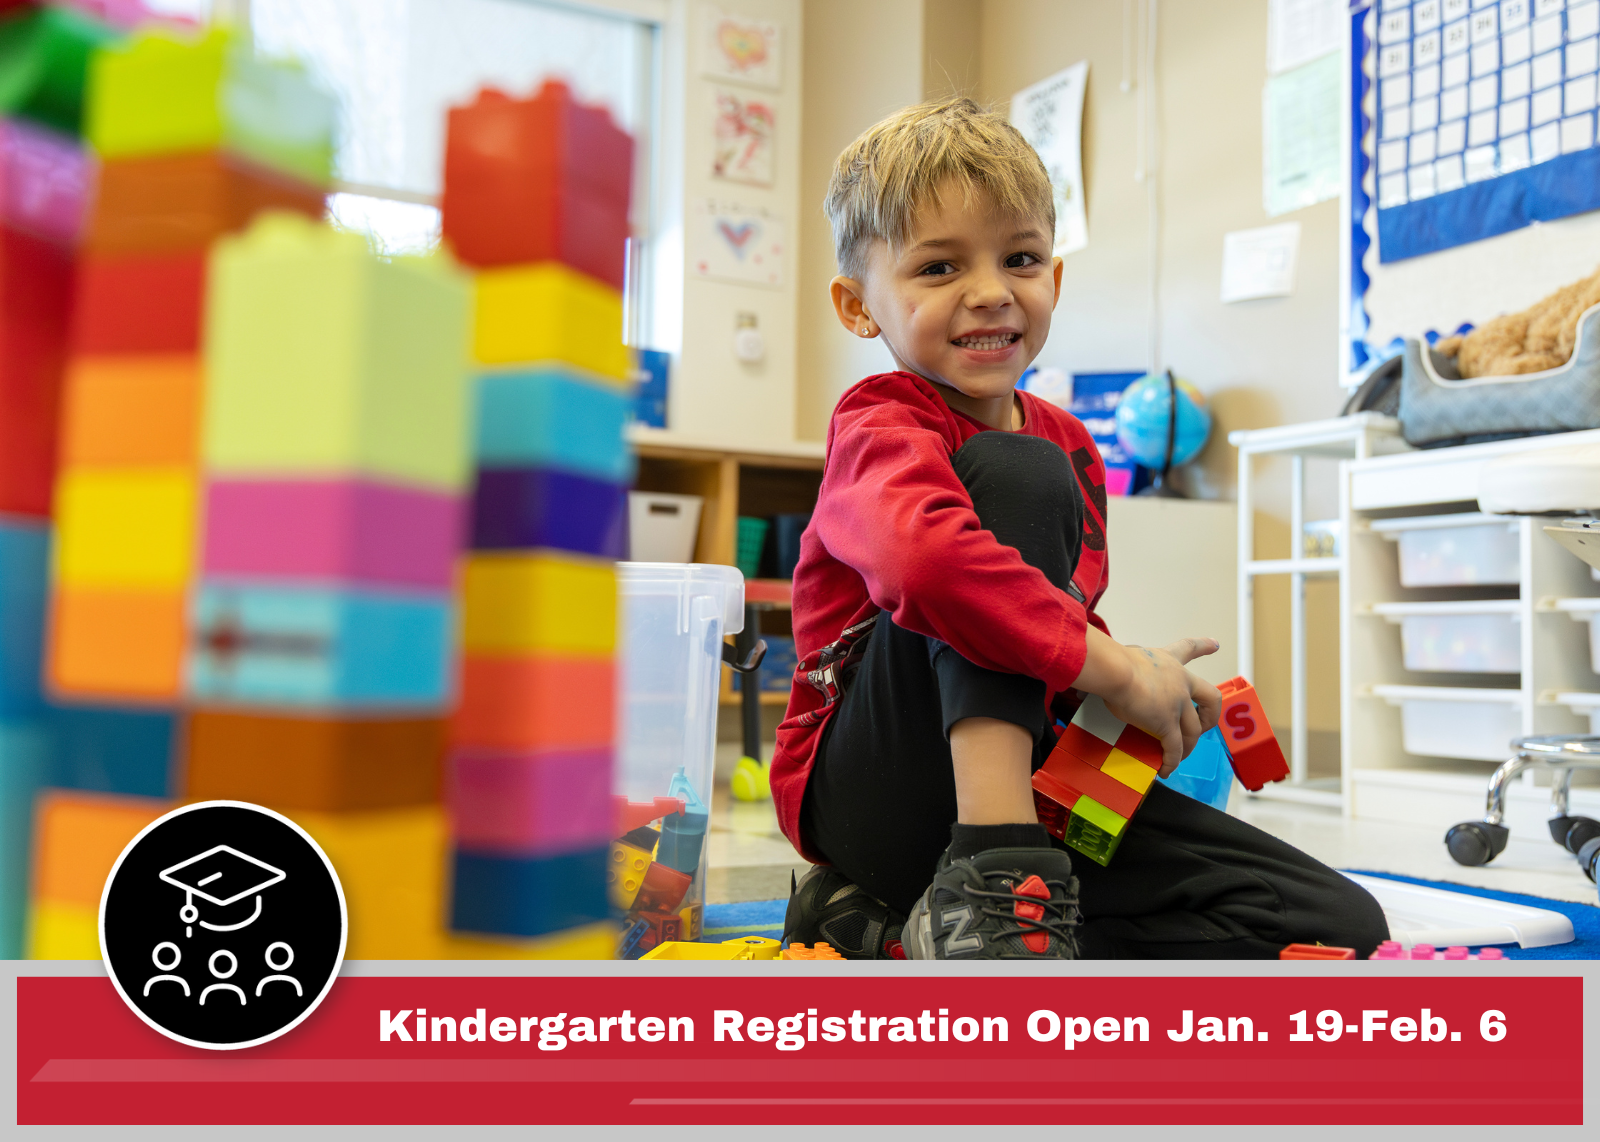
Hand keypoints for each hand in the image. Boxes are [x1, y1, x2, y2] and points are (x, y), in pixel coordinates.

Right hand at [1076, 631, 1221, 776]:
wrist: (1116, 671)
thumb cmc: (1114, 660)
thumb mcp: (1127, 656)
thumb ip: (1128, 664)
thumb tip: (1108, 671)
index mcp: (1168, 660)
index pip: (1188, 649)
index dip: (1204, 646)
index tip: (1216, 645)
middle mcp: (1180, 682)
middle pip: (1211, 697)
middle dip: (1211, 715)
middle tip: (1205, 725)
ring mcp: (1178, 704)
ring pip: (1193, 730)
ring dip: (1188, 746)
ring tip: (1179, 756)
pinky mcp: (1168, 724)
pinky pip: (1175, 747)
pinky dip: (1172, 761)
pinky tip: (1166, 770)